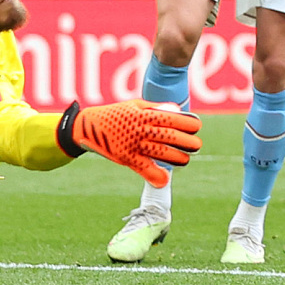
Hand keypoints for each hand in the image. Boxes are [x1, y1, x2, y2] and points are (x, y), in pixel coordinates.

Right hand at [57, 99, 201, 187]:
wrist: (87, 127)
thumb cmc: (115, 114)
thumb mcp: (134, 105)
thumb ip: (156, 108)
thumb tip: (179, 110)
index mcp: (143, 114)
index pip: (172, 119)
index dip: (188, 123)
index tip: (197, 127)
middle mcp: (139, 129)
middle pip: (170, 136)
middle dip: (188, 142)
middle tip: (196, 145)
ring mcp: (133, 144)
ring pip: (162, 153)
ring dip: (178, 158)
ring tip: (185, 159)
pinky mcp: (125, 157)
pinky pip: (144, 168)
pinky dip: (155, 175)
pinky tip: (164, 178)